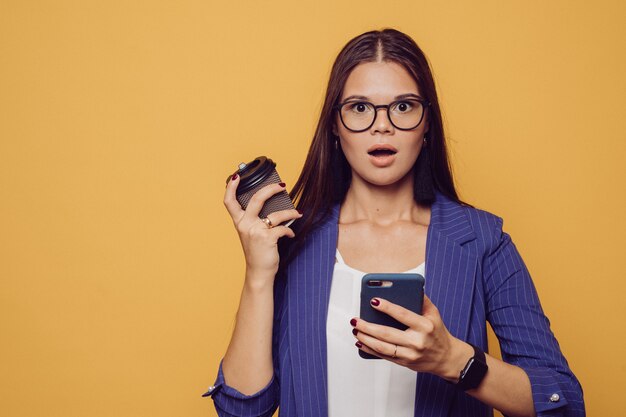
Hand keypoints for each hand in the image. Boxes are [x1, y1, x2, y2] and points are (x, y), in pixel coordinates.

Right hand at [223, 174, 302, 278]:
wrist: (259, 272)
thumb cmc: (257, 252)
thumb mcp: (251, 233)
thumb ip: (255, 220)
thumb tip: (272, 205)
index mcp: (239, 222)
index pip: (229, 202)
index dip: (231, 187)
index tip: (236, 176)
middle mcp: (245, 225)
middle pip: (256, 199)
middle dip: (271, 189)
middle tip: (281, 185)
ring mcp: (255, 231)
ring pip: (275, 214)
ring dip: (290, 212)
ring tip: (296, 212)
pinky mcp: (267, 239)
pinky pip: (282, 228)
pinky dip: (289, 230)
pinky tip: (291, 234)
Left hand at [350, 294, 472, 380]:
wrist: (446, 358)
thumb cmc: (437, 333)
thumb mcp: (434, 314)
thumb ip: (422, 300)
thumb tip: (410, 286)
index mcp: (424, 326)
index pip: (403, 315)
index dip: (387, 308)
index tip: (373, 301)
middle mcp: (417, 341)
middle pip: (387, 333)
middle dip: (368, 326)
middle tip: (355, 320)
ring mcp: (410, 354)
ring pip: (383, 347)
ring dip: (366, 338)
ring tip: (356, 330)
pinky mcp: (404, 363)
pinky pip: (384, 356)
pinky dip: (370, 349)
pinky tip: (361, 342)